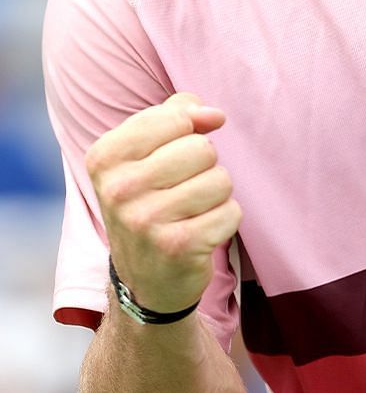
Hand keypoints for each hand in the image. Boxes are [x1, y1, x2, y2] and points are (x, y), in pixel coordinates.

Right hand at [84, 93, 241, 316]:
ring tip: (190, 213)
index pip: (175, 117)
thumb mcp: (145, 154)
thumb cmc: (151, 201)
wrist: (145, 277)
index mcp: (105, 158)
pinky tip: (199, 233)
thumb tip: (213, 114)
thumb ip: (176, 116)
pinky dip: (225, 220)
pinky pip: (232, 211)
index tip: (176, 153)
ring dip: (216, 195)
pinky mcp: (178, 246)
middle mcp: (118, 189)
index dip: (190, 130)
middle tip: (181, 191)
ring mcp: (146, 220)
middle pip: (202, 148)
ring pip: (221, 179)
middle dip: (204, 167)